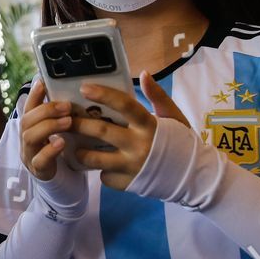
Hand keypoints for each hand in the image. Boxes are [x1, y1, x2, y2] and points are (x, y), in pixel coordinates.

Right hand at [18, 77, 79, 182]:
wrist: (58, 178)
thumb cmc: (58, 148)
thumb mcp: (58, 129)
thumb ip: (59, 114)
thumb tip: (70, 90)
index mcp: (30, 126)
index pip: (28, 107)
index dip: (34, 95)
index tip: (43, 82)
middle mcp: (25, 138)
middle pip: (26, 120)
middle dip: (46, 110)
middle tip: (67, 106)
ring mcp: (29, 154)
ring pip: (30, 137)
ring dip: (49, 126)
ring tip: (68, 122)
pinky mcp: (38, 170)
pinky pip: (39, 159)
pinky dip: (50, 149)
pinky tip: (61, 142)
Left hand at [67, 71, 193, 190]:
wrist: (194, 178)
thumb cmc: (182, 142)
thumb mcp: (173, 116)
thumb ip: (157, 97)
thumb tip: (143, 74)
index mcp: (149, 125)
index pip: (124, 105)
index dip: (103, 95)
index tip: (84, 88)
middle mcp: (139, 145)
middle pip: (101, 131)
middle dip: (78, 123)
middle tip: (65, 118)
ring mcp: (132, 167)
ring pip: (94, 159)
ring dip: (80, 152)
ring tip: (73, 145)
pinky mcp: (128, 184)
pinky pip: (105, 177)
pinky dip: (101, 171)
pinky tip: (100, 166)